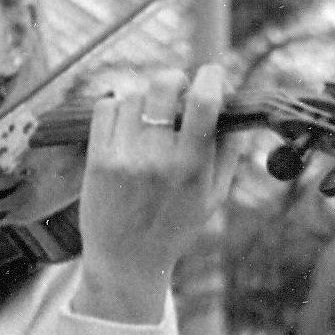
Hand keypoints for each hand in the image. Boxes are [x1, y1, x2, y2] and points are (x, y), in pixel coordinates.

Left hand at [74, 65, 231, 325]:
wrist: (126, 261)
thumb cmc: (175, 226)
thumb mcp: (214, 196)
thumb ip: (229, 150)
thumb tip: (236, 105)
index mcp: (192, 166)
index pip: (203, 102)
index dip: (210, 76)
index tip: (212, 74)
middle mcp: (157, 159)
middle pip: (163, 86)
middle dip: (174, 80)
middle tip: (177, 92)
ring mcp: (124, 158)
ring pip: (133, 96)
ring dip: (144, 100)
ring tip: (149, 121)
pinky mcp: (97, 160)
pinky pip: (104, 109)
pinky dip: (116, 108)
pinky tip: (125, 125)